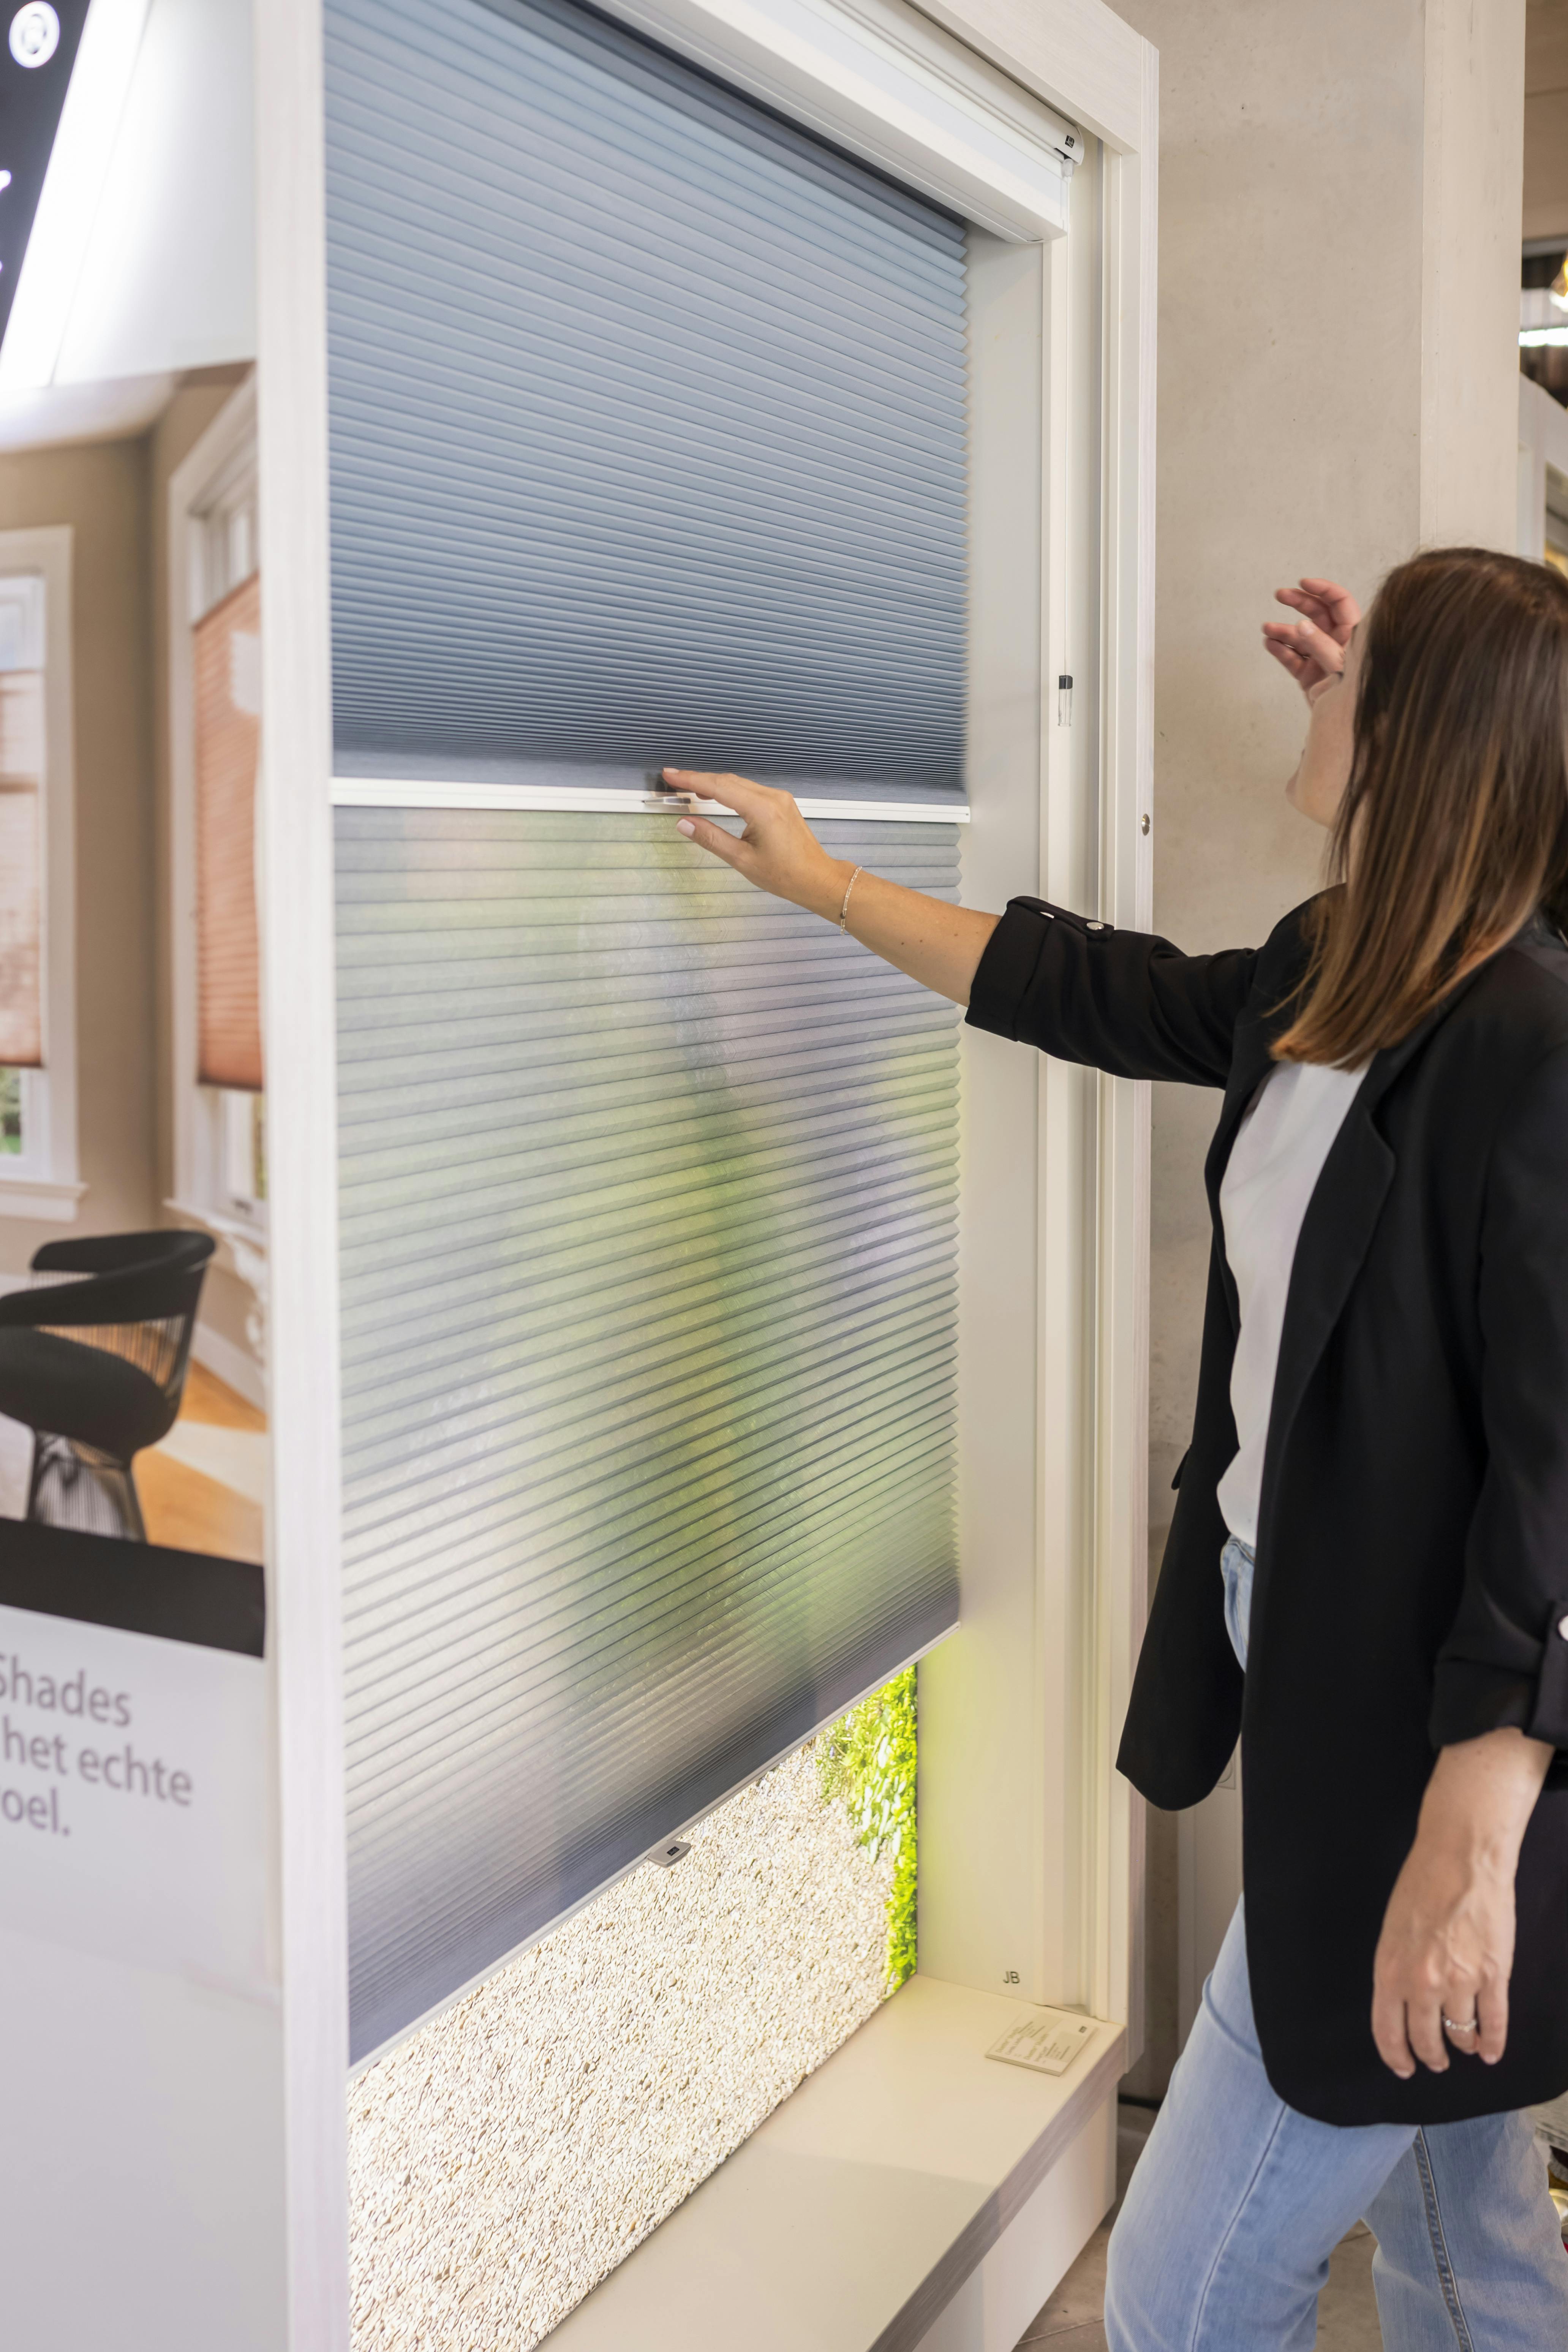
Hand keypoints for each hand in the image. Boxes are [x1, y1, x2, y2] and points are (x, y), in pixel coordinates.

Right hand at [661, 768, 847, 918]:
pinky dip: (730, 790)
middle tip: (674, 779)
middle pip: (728, 781)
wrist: (817, 879)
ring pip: (739, 784)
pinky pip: (750, 790)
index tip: (671, 774)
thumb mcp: (742, 860)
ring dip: (714, 784)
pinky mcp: (782, 803)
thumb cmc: (784, 875)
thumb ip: (711, 838)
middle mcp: (772, 797)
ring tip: (689, 787)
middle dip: (699, 779)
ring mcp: (779, 798)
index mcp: (762, 810)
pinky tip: (717, 795)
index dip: (691, 779)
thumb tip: (684, 823)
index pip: (719, 787)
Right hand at [1262, 576, 1359, 701]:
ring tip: (1267, 629)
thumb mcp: (1339, 666)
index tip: (1303, 582)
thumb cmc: (1355, 694)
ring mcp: (1320, 657)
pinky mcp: (1308, 674)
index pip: (1340, 602)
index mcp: (1352, 634)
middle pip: (1317, 613)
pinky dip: (1280, 650)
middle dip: (1298, 602)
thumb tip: (1301, 624)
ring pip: (1300, 635)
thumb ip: (1320, 645)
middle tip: (1279, 594)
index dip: (1323, 589)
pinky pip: (1292, 657)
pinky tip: (1270, 643)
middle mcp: (1336, 641)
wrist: (1346, 726)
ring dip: (1282, 630)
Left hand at [1371, 1830, 1515, 2075]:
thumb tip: (1405, 2001)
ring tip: (1464, 2047)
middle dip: (1430, 2055)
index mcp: (1390, 1970)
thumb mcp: (1391, 1929)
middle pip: (1426, 2039)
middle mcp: (1422, 1984)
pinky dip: (1493, 2042)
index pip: (1387, 2030)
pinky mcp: (1494, 1976)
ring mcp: (1460, 1982)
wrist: (1460, 1858)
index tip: (1403, 2067)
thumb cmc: (1421, 1885)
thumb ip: (1396, 1968)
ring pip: (1460, 2032)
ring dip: (1462, 2045)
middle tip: (1436, 2061)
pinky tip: (1490, 2052)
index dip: (1395, 2055)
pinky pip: (1493, 2022)